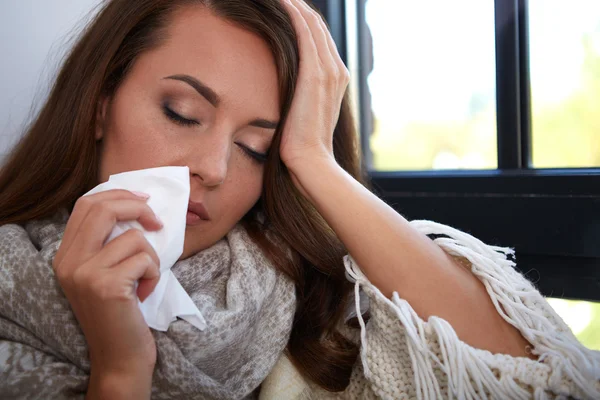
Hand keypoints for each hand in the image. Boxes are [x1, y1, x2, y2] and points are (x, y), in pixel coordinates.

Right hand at [53, 190, 162, 387]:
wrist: (120, 357)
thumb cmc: (121, 312)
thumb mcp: (105, 272)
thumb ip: (108, 242)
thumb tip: (137, 204)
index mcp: (65, 255)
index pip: (86, 205)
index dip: (117, 194)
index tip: (143, 199)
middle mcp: (68, 262)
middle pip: (103, 208)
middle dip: (138, 207)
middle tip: (157, 222)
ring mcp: (85, 274)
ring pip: (134, 237)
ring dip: (152, 257)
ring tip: (145, 279)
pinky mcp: (107, 286)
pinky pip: (145, 259)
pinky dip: (154, 273)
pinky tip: (145, 293)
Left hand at [279, 0, 349, 182]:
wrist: (310, 160)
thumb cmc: (301, 142)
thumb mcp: (303, 112)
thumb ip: (301, 94)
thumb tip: (285, 88)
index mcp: (337, 77)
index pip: (319, 37)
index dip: (302, 18)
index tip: (283, 7)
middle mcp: (338, 69)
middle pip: (317, 25)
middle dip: (298, 7)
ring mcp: (330, 70)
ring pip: (312, 24)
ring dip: (294, 5)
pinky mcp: (316, 73)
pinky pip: (305, 32)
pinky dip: (294, 14)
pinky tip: (281, 2)